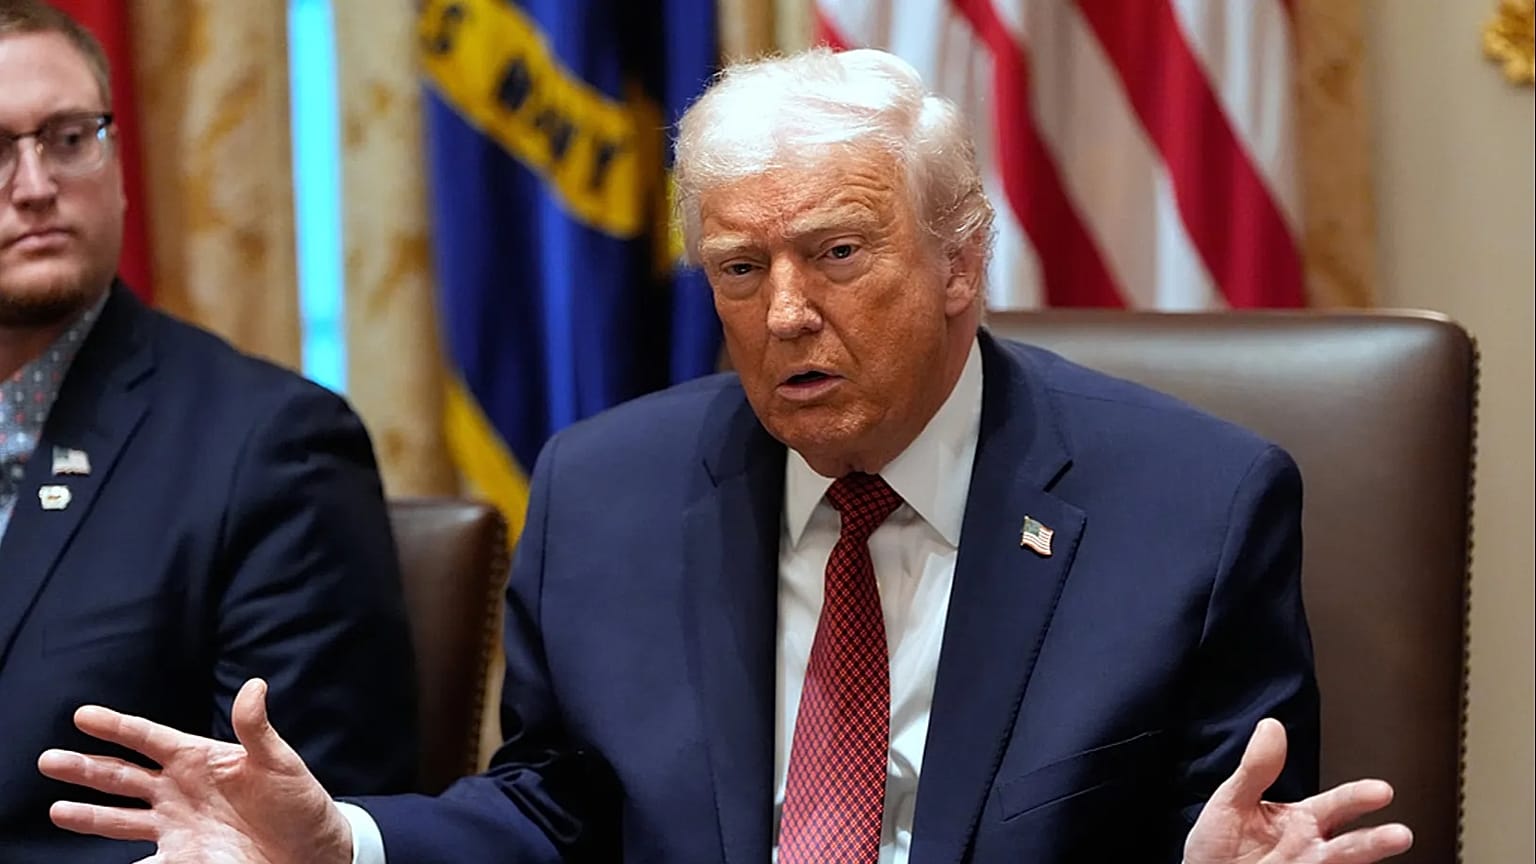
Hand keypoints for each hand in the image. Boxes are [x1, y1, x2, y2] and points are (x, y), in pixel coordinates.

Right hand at [37, 678, 351, 863]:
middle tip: (48, 759)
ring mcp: (177, 824)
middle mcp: (180, 790)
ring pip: (120, 817)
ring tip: (56, 809)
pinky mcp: (183, 858)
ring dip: (88, 814)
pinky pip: (144, 860)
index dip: (116, 726)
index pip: (148, 738)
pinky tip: (92, 860)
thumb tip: (255, 686)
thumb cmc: (300, 802)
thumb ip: (257, 729)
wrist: (311, 851)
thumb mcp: (281, 762)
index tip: (82, 715)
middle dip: (85, 768)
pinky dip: (125, 862)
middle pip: (122, 776)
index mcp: (200, 758)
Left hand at [1185, 718, 1412, 863]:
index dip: (1358, 797)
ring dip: (1364, 857)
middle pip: (1350, 845)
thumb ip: (1256, 768)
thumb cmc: (1219, 842)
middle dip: (1375, 841)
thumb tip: (1271, 726)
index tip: (1383, 791)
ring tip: (1391, 845)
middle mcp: (1311, 849)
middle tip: (1400, 834)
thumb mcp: (1232, 800)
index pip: (1338, 805)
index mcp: (1302, 820)